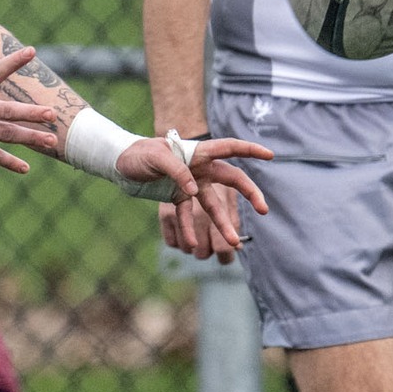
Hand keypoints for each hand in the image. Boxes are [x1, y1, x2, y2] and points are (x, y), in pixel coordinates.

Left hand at [118, 135, 271, 252]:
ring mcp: (191, 185)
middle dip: (249, 194)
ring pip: (212, 206)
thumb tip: (193, 189)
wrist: (121, 163)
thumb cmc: (139, 153)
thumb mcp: (156, 156)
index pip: (229, 147)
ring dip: (222, 223)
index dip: (250, 150)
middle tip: (264, 209)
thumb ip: (177, 170)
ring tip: (234, 242)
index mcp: (198, 152)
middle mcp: (200, 169)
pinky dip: (188, 229)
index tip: (271, 155)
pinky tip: (192, 244)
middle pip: (232, 180)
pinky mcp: (178, 197)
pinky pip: (186, 216)